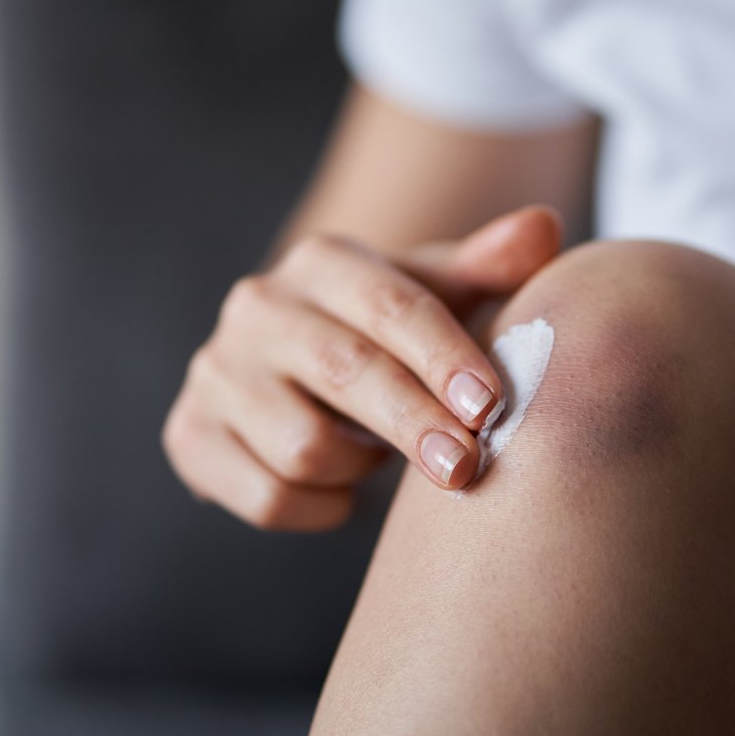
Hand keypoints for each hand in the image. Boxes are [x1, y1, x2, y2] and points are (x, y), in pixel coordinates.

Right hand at [162, 205, 562, 529]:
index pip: (393, 305)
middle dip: (414, 424)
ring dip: (361, 468)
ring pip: (304, 447)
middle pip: (346, 372)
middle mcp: (258, 307)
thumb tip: (545, 226)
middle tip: (466, 469)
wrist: (294, 370)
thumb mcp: (437, 295)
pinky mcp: (190, 435)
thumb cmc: (385, 333)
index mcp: (323, 261)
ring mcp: (216, 372)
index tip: (490, 408)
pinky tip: (340, 491)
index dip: (444, 358)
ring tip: (380, 456)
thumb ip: (490, 265)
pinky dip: (320, 509)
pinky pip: (268, 496)